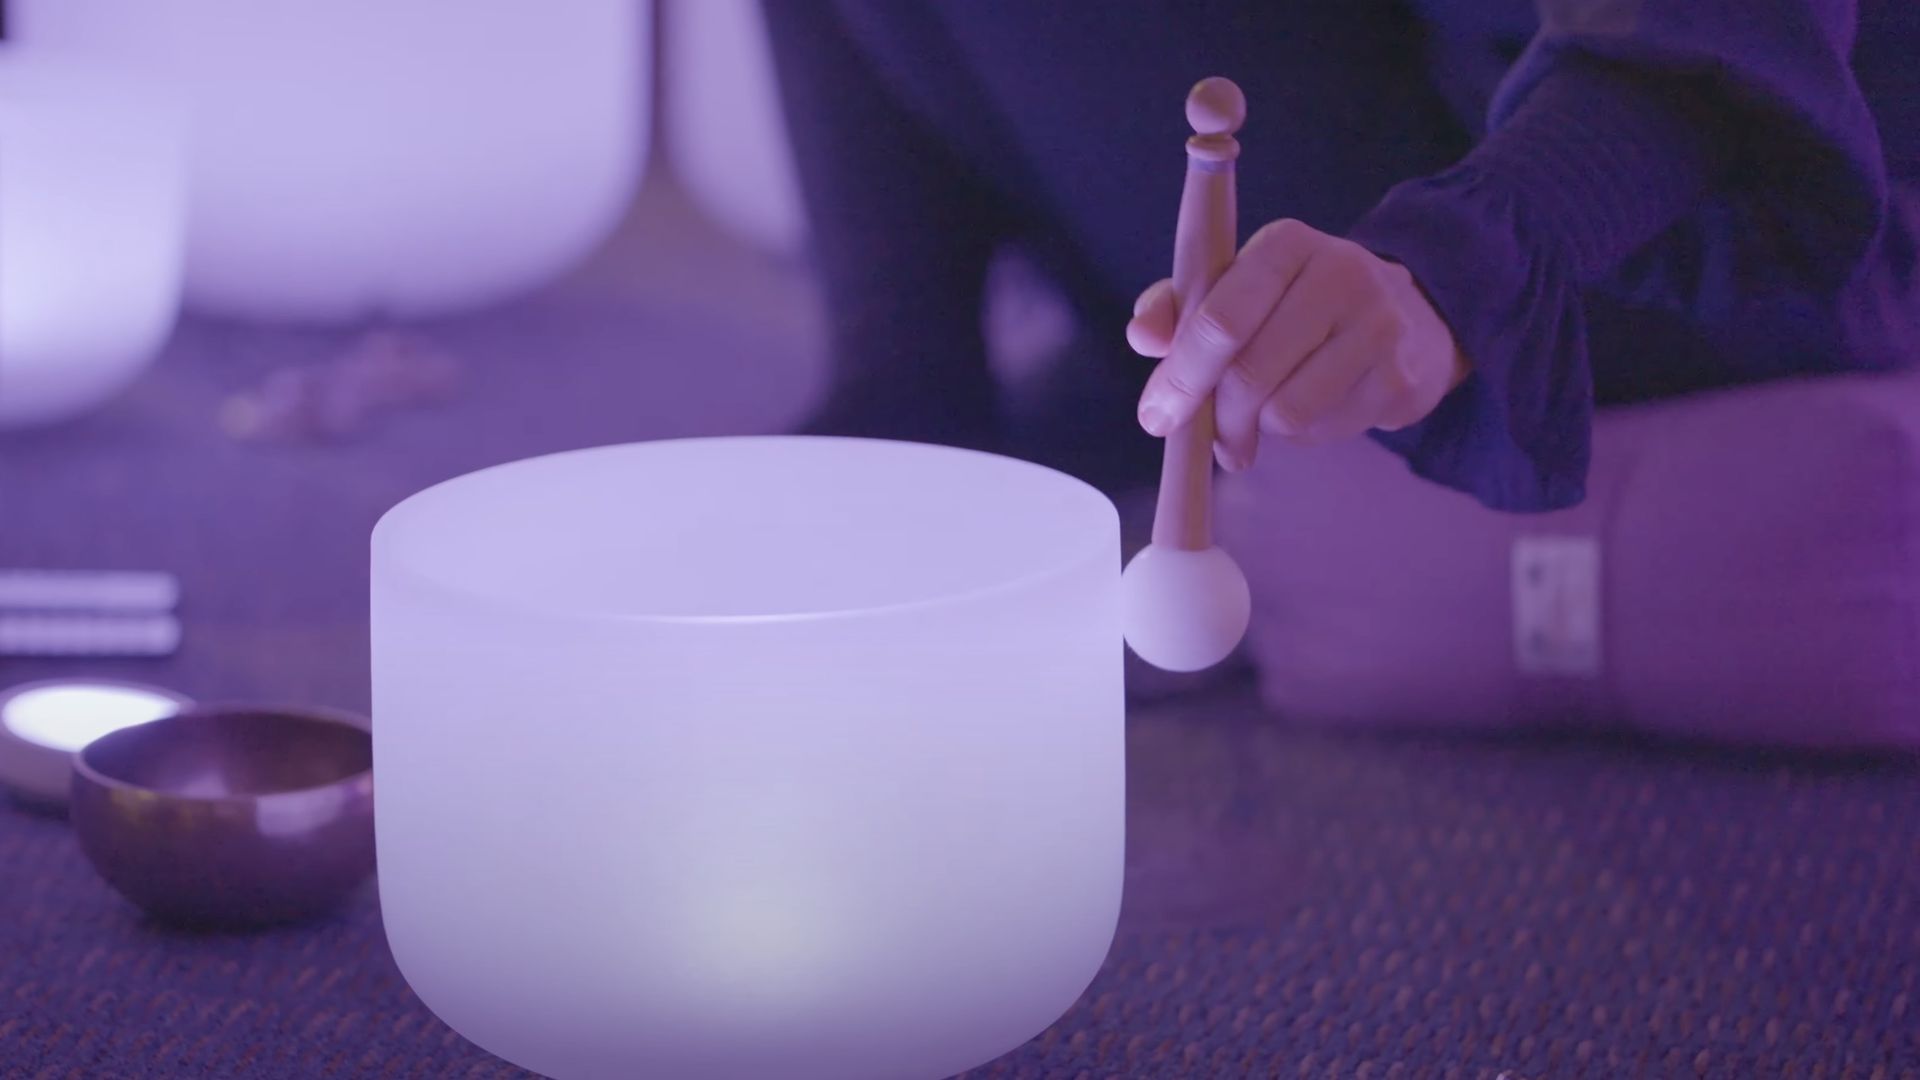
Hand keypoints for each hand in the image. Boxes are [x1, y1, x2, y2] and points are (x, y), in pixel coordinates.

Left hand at [1126, 218, 1469, 470]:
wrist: (1410, 315)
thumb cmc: (1296, 305)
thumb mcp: (1237, 287)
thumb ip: (1178, 308)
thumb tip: (1144, 336)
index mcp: (1286, 245)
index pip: (1220, 319)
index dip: (1181, 376)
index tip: (1157, 416)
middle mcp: (1340, 274)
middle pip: (1249, 375)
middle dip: (1215, 420)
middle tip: (1208, 440)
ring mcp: (1379, 327)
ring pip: (1285, 412)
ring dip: (1258, 431)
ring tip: (1262, 420)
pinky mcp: (1400, 378)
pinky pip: (1323, 430)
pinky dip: (1300, 435)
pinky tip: (1310, 410)